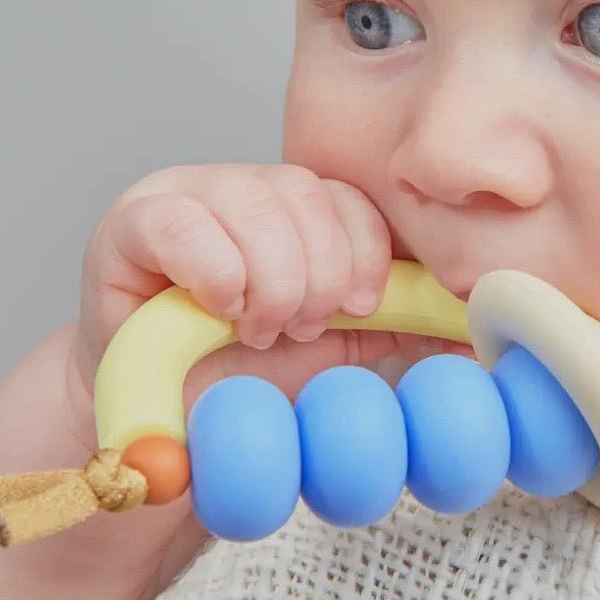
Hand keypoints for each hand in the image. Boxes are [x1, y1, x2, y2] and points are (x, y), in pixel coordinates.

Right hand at [71, 165, 399, 425]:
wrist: (167, 413)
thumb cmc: (242, 372)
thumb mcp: (330, 343)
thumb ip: (389, 322)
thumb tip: (467, 329)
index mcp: (290, 206)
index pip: (345, 195)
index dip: (364, 252)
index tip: (359, 307)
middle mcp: (238, 186)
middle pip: (303, 194)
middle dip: (317, 276)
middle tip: (298, 326)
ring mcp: (182, 195)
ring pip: (253, 204)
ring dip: (271, 282)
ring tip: (258, 328)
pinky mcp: (131, 222)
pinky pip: (185, 225)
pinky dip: (218, 275)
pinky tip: (220, 310)